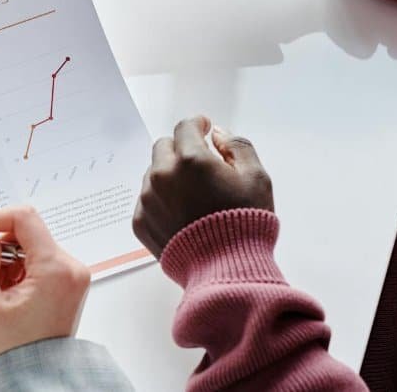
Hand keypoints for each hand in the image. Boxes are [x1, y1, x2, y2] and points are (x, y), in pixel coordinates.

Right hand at [0, 206, 90, 361]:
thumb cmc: (13, 347)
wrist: (35, 375)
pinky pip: (40, 263)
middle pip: (28, 234)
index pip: (24, 218)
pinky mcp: (68, 284)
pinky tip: (12, 295)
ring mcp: (72, 277)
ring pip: (32, 249)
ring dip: (9, 263)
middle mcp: (70, 268)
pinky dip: (20, 272)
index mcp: (55, 268)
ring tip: (0, 293)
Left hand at [133, 116, 273, 257]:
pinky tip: (181, 215)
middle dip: (180, 149)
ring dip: (169, 176)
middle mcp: (163, 175)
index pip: (185, 128)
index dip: (196, 125)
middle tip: (199, 165)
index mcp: (191, 159)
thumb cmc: (245, 223)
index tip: (203, 129)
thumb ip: (237, 146)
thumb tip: (217, 133)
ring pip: (153, 173)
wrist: (226, 271)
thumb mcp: (256, 177)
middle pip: (163, 147)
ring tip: (192, 196)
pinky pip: (146, 200)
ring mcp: (147, 199)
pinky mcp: (140, 222)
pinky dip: (161, 201)